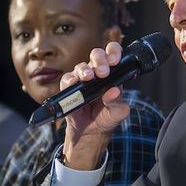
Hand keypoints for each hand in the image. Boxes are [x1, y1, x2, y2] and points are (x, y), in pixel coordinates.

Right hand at [61, 43, 130, 170]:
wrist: (90, 132)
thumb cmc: (106, 118)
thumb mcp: (118, 113)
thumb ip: (118, 103)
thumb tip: (114, 91)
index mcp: (112, 75)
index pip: (113, 54)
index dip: (114, 52)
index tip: (115, 60)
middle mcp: (97, 74)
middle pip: (96, 55)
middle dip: (100, 60)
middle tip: (103, 71)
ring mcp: (82, 80)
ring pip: (81, 66)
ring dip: (85, 70)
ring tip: (89, 77)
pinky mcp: (69, 89)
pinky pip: (67, 80)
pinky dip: (69, 80)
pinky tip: (73, 83)